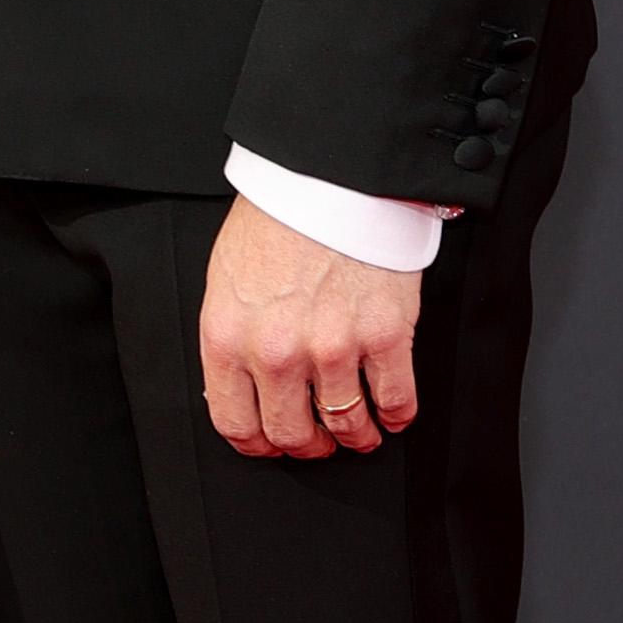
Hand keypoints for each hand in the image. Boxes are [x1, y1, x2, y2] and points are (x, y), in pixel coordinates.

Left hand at [197, 197, 421, 460]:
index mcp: (227, 338)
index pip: (236, 422)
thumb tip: (242, 387)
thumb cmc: (276, 219)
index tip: (272, 444)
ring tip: (359, 431)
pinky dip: (396, 415)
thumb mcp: (226, 281)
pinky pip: (395, 400)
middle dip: (307, 445)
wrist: (328, 176)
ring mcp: (332, 347)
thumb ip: (231, 339)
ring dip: (354, 436)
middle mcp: (275, 352)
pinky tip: (392, 412)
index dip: (258, 444)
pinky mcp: (383, 335)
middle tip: (318, 440)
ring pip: (345, 424)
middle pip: (291, 433)